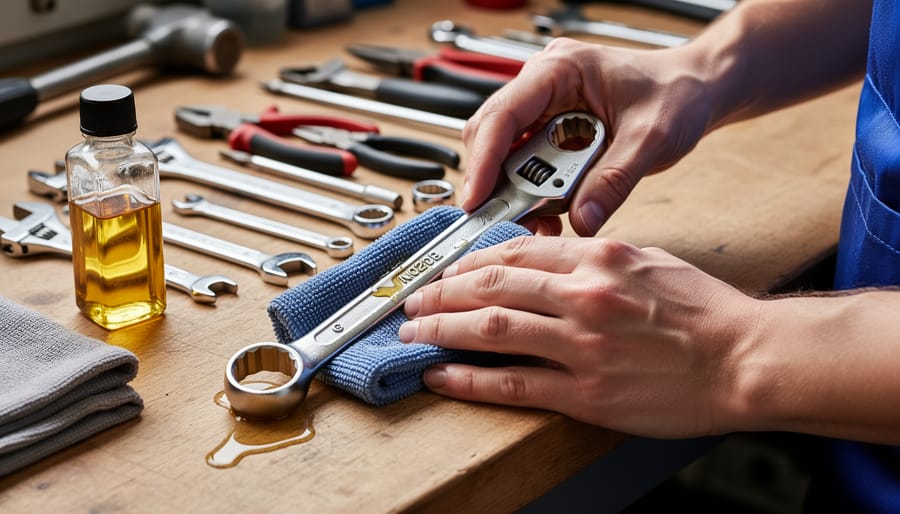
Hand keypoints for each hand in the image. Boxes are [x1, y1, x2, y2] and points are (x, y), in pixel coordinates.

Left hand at [399, 236, 760, 437]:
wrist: (746, 359)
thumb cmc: (706, 311)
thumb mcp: (649, 260)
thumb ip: (595, 256)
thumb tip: (548, 257)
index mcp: (599, 257)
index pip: (514, 251)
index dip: (469, 261)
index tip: (448, 270)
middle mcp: (583, 294)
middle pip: (491, 286)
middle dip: (441, 293)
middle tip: (415, 300)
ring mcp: (581, 344)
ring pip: (491, 329)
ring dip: (442, 329)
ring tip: (414, 333)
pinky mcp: (586, 392)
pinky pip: (512, 384)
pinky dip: (469, 379)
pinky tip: (441, 375)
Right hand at [462, 39, 715, 235]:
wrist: (696, 89)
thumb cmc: (677, 92)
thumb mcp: (652, 138)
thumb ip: (614, 180)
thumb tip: (582, 220)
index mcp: (559, 70)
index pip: (502, 114)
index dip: (483, 160)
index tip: (477, 199)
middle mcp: (542, 86)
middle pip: (492, 137)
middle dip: (492, 182)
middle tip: (496, 221)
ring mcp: (544, 109)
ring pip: (505, 155)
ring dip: (513, 193)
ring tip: (529, 224)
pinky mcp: (552, 132)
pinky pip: (527, 166)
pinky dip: (532, 195)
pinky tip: (546, 218)